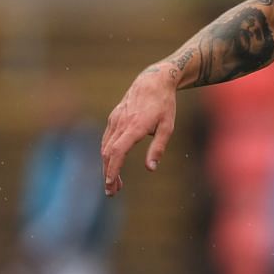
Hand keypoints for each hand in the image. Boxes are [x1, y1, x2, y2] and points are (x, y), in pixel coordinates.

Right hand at [101, 63, 180, 194]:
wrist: (153, 81)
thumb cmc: (164, 105)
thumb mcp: (168, 127)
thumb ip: (158, 148)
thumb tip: (150, 169)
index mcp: (134, 127)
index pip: (117, 152)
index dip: (112, 170)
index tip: (110, 184)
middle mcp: (120, 124)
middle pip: (108, 153)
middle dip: (108, 174)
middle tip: (112, 192)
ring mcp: (115, 120)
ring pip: (105, 147)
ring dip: (108, 166)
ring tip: (114, 182)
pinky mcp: (113, 118)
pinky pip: (107, 139)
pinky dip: (108, 154)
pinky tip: (113, 163)